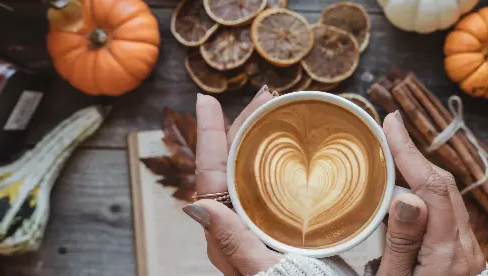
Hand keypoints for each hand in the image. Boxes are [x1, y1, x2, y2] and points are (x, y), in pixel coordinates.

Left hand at [183, 86, 281, 274]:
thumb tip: (193, 208)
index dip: (209, 136)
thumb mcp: (263, 271)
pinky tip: (295, 150)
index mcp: (226, 235)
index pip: (211, 175)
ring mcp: (258, 224)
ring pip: (252, 171)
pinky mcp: (280, 226)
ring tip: (277, 113)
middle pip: (232, 166)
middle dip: (243, 127)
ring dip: (261, 139)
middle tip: (266, 97)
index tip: (205, 101)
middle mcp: (237, 226)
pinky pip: (271, 184)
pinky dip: (280, 160)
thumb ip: (232, 243)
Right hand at [376, 111, 486, 275]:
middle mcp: (465, 249)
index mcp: (447, 255)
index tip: (392, 124)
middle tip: (388, 132)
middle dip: (414, 156)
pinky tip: (406, 194)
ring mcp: (469, 252)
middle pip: (444, 186)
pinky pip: (447, 214)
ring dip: (420, 175)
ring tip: (391, 159)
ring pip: (447, 198)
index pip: (432, 188)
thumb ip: (402, 243)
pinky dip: (426, 196)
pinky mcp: (464, 256)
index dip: (410, 151)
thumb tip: (406, 197)